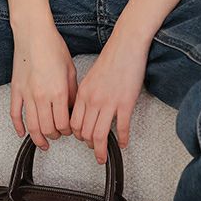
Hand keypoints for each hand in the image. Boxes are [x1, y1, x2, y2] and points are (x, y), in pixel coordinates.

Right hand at [10, 22, 77, 151]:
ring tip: (43, 142)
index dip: (68, 131)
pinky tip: (22, 133)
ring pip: (31, 126)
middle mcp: (42, 96)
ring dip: (38, 138)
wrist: (34, 34)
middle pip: (48, 129)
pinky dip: (18, 127)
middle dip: (55, 135)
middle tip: (58, 134)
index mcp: (58, 91)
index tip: (69, 130)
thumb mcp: (70, 69)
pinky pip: (15, 114)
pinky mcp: (16, 90)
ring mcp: (27, 94)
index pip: (63, 124)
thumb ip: (72, 91)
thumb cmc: (52, 46)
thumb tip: (72, 108)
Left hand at [70, 27, 148, 163]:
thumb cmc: (111, 58)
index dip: (77, 135)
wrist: (126, 45)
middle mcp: (93, 99)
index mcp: (83, 92)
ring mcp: (109, 102)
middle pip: (85, 132)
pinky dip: (122, 139)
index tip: (82, 139)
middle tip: (94, 149)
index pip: (74, 123)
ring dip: (101, 149)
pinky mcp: (125, 103)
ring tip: (103, 154)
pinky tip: (123, 143)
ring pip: (99, 135)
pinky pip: (122, 128)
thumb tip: (86, 110)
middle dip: (89, 145)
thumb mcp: (91, 77)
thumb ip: (87, 94)